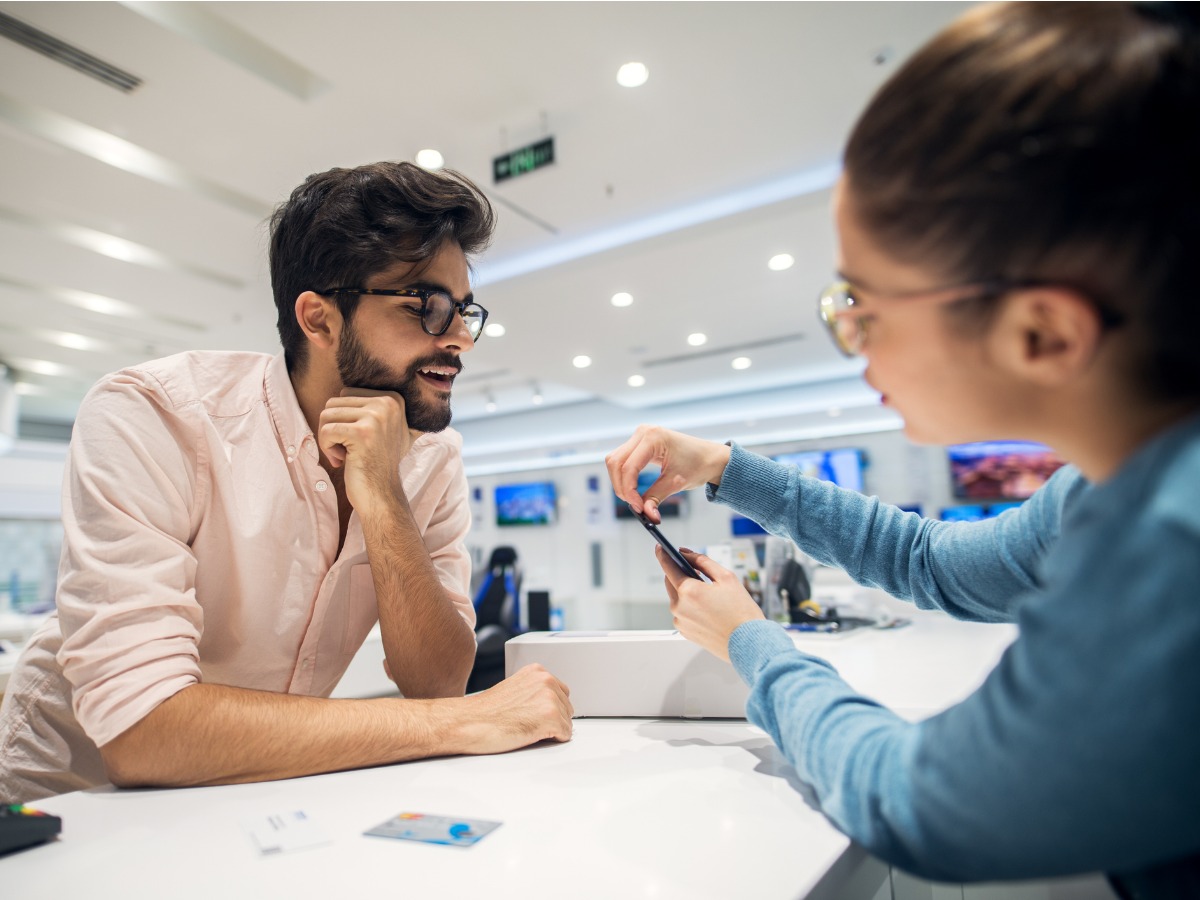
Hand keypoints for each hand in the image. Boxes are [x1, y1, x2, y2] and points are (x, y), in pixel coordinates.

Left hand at [318, 388, 422, 512]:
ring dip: (328, 438)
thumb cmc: (378, 463)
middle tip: (347, 449)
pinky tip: (341, 460)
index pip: (346, 394)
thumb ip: (379, 407)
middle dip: (333, 428)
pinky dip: (326, 448)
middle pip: (334, 402)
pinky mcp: (362, 433)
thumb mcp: (387, 428)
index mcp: (393, 398)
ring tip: (344, 454)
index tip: (357, 439)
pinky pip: (326, 430)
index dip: (343, 418)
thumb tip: (357, 384)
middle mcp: (388, 403)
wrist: (382, 494)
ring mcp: (376, 417)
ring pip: (326, 415)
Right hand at [457, 664, 572, 753]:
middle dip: (552, 719)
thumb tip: (550, 704)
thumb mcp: (514, 689)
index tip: (532, 714)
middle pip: (567, 708)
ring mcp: (550, 698)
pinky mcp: (551, 717)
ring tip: (526, 728)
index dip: (548, 709)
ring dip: (550, 731)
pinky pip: (565, 735)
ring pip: (567, 723)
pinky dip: (552, 740)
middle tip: (526, 723)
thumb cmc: (485, 712)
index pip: (561, 693)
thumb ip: (534, 691)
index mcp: (537, 671)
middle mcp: (546, 680)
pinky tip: (531, 735)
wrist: (468, 722)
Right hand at [605, 426, 731, 522]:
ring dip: (620, 482)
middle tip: (635, 505)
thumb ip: (656, 498)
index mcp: (653, 437)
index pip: (628, 467)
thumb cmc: (699, 464)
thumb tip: (646, 515)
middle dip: (621, 487)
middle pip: (615, 462)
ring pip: (615, 461)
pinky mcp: (640, 443)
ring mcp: (640, 436)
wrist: (711, 457)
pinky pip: (622, 460)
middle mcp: (643, 432)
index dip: (629, 490)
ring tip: (635, 499)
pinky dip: (624, 476)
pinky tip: (633, 489)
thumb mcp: (676, 483)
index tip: (638, 507)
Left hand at [658, 546, 764, 662]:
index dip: (663, 555)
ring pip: (677, 598)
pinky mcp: (684, 632)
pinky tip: (708, 609)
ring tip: (709, 594)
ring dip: (687, 592)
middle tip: (696, 571)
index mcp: (688, 591)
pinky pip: (682, 613)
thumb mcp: (726, 577)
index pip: (668, 567)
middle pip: (671, 582)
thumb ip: (703, 561)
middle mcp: (679, 607)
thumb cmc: (741, 612)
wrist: (748, 643)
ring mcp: (680, 621)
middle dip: (680, 573)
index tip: (660, 547)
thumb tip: (686, 554)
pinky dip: (690, 607)